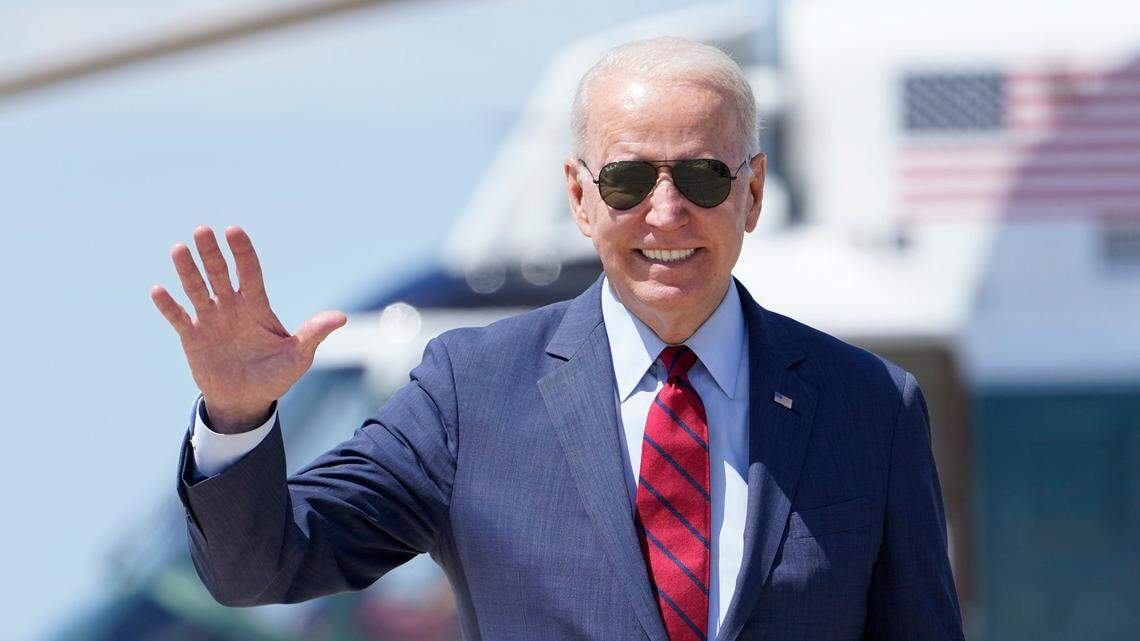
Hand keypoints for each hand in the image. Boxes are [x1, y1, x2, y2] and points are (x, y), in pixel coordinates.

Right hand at [150, 225, 345, 432]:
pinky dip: (168, 306)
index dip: (242, 252)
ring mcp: (210, 320)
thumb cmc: (275, 375)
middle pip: (220, 273)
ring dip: (187, 270)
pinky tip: (158, 290)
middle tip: (202, 230)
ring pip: (196, 289)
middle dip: (211, 253)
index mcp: (256, 306)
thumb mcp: (298, 356)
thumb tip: (341, 317)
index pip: (250, 272)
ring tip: (178, 249)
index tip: (234, 231)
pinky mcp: (192, 337)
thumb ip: (313, 334)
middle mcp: (231, 307)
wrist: (247, 400)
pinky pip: (178, 318)